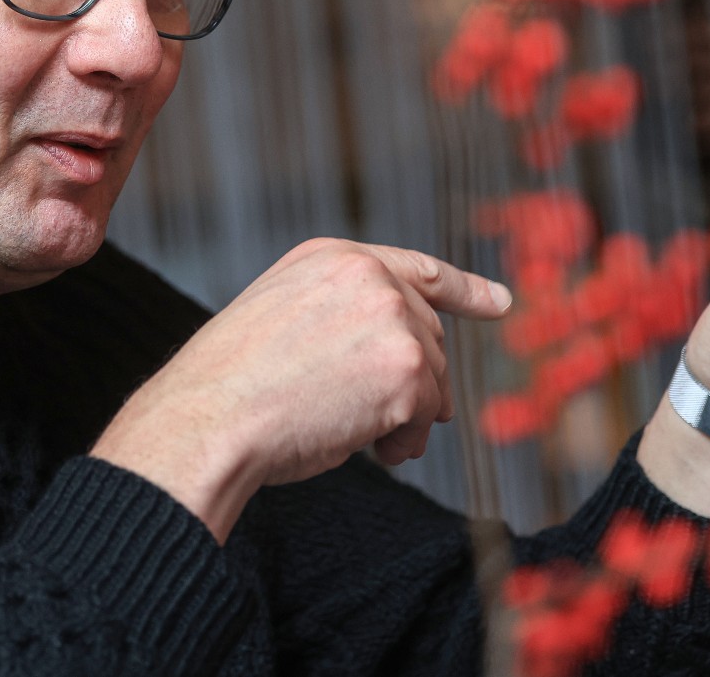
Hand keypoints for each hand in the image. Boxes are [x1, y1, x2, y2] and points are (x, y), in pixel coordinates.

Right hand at [90, 238, 511, 539]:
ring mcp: (393, 318)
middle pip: (429, 336)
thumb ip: (344, 316)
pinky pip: (426, 416)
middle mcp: (370, 276)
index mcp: (334, 257)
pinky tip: (371, 451)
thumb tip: (414, 363)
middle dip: (414, 383)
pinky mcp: (408, 368)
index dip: (466, 290)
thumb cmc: (231, 387)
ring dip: (406, 418)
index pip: (418, 269)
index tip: (500, 302)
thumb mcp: (285, 318)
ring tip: (364, 440)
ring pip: (433, 378)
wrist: (209, 419)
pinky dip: (403, 442)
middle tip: (385, 425)